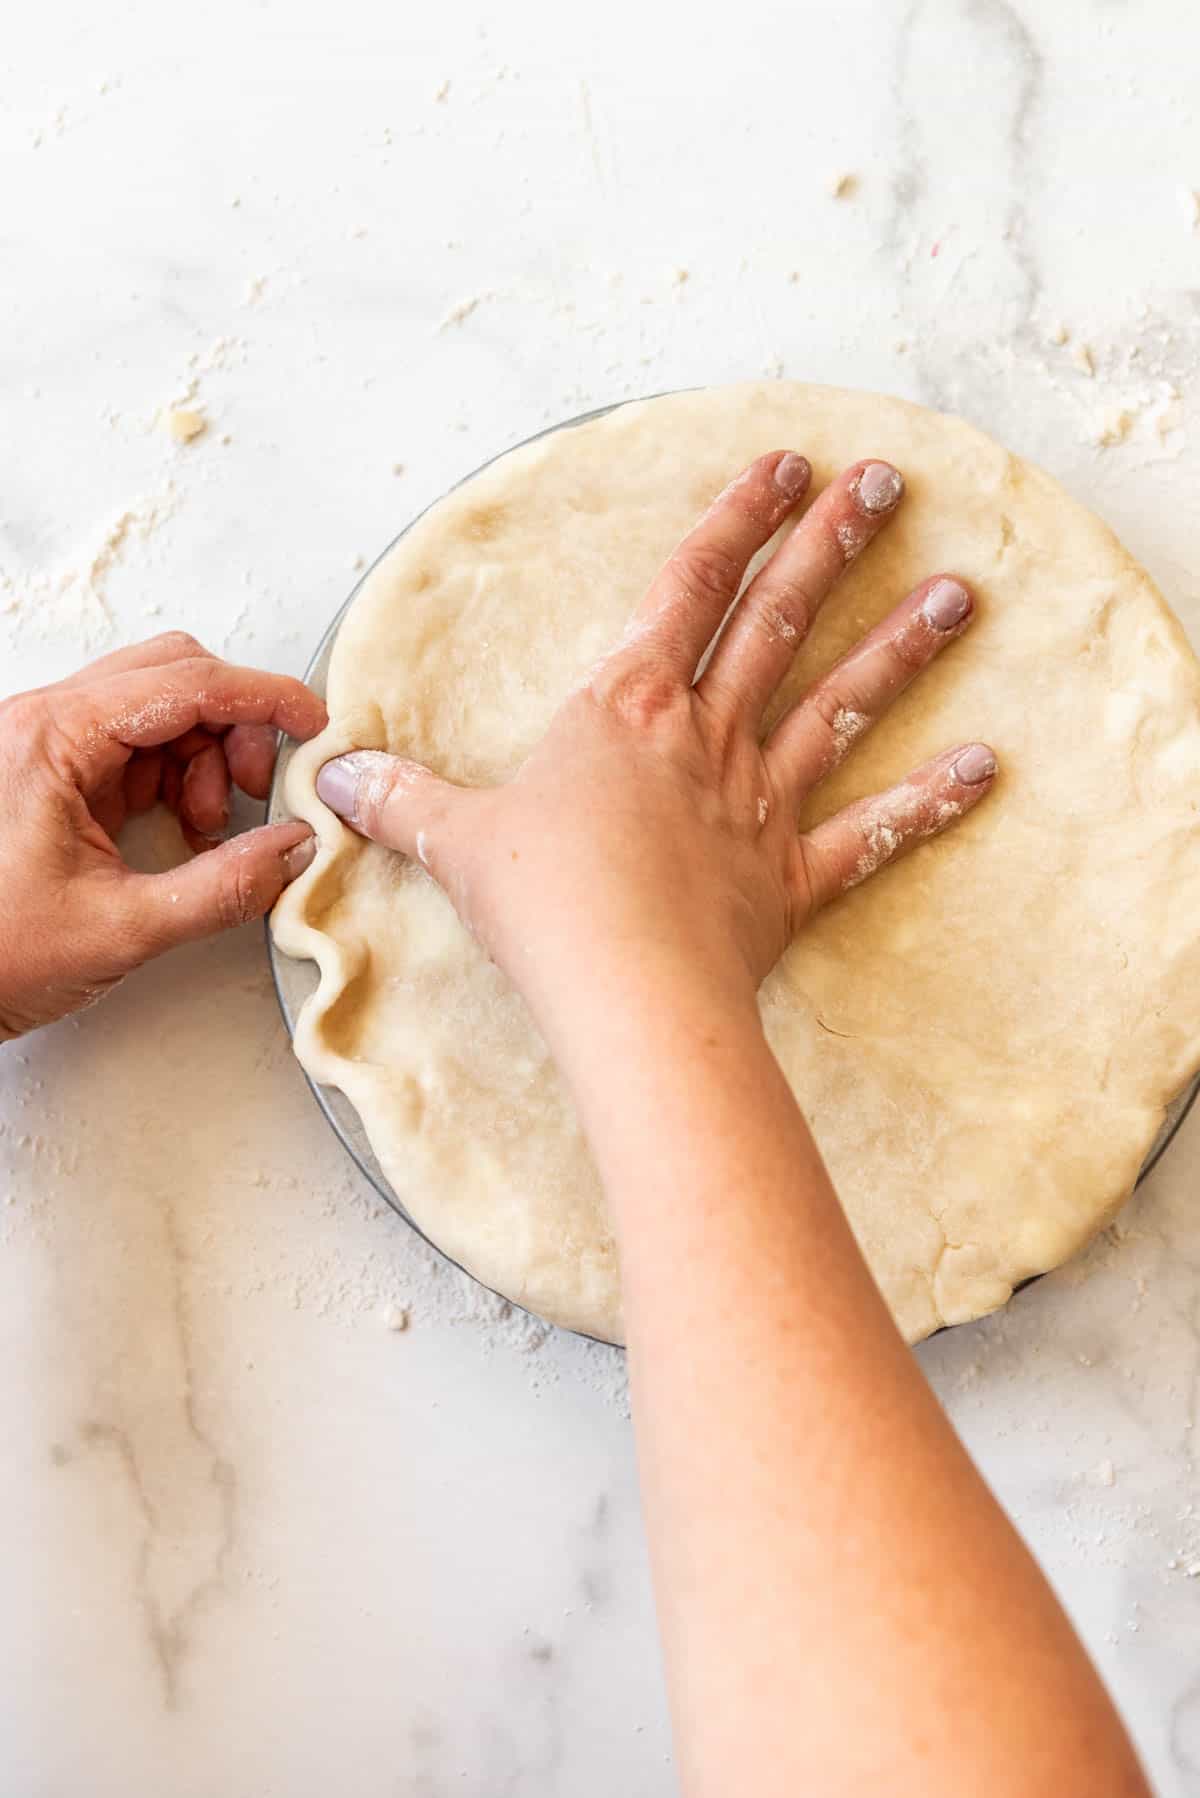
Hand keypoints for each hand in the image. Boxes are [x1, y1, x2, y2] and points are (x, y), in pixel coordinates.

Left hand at [0, 632, 325, 1037]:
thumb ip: (222, 888)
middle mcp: (45, 724)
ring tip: (210, 832)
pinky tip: (188, 832)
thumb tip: (292, 851)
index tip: (314, 724)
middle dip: (235, 728)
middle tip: (259, 792)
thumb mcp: (121, 927)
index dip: (264, 698)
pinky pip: (140, 747)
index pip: (186, 682)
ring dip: (209, 759)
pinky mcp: (58, 776)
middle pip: (175, 676)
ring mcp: (50, 746)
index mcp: (51, 737)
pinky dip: (182, 779)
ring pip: (163, 709)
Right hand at [313, 452, 995, 1030]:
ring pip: (839, 707)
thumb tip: (332, 779)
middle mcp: (705, 738)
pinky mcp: (793, 878)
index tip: (788, 462)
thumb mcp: (457, 842)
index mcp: (627, 708)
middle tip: (887, 482)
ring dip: (900, 647)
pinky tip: (984, 767)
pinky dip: (928, 803)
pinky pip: (872, 834)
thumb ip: (401, 802)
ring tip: (961, 591)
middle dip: (831, 546)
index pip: (690, 588)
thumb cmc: (542, 906)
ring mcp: (760, 804)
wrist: (622, 992)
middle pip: (778, 622)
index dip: (738, 520)